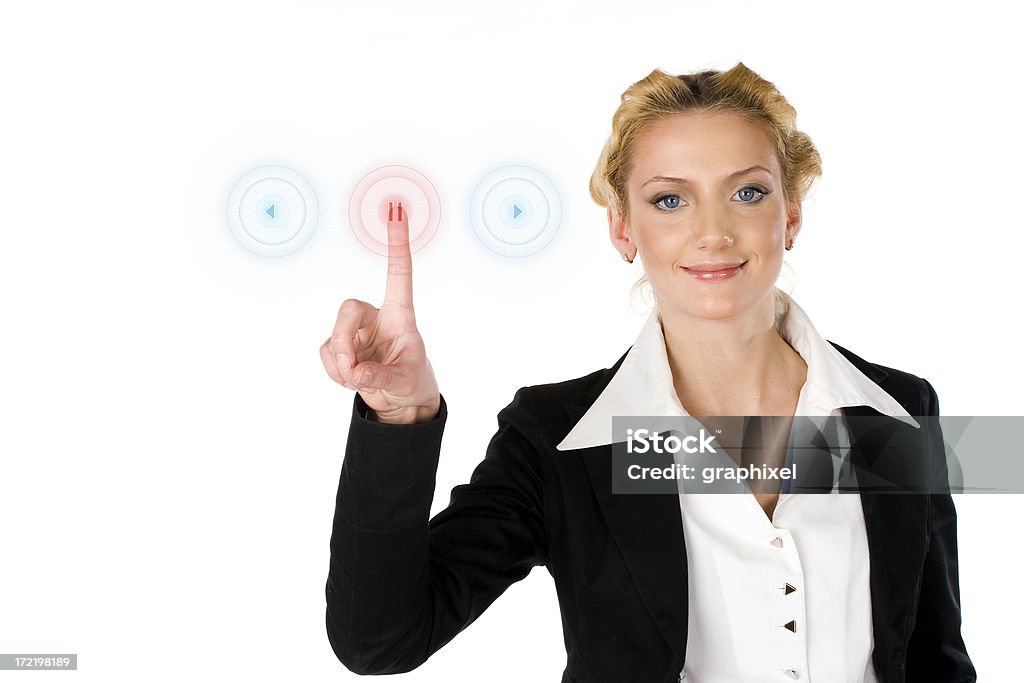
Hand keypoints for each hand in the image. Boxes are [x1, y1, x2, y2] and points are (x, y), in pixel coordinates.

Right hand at [320, 201, 440, 423]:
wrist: (400, 403)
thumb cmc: (412, 381)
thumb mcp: (404, 382)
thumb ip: (381, 376)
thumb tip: (356, 371)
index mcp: (400, 315)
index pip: (399, 274)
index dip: (397, 245)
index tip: (397, 213)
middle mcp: (376, 318)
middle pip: (348, 310)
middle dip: (344, 340)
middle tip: (351, 369)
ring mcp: (356, 333)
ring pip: (334, 338)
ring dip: (341, 365)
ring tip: (361, 380)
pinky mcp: (340, 347)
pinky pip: (326, 354)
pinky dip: (335, 372)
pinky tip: (352, 379)